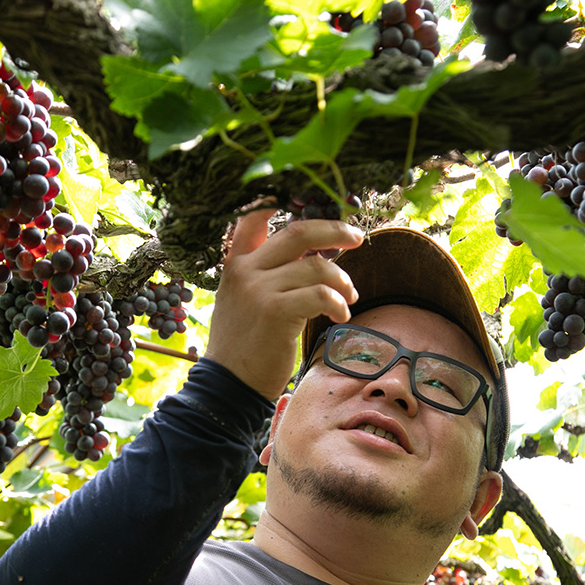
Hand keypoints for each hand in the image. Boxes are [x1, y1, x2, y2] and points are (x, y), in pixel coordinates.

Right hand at [203, 208, 363, 400]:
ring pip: (317, 267)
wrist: (227, 386)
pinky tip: (340, 315)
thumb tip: (312, 255)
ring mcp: (259, 290)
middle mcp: (245, 270)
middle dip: (335, 230)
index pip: (253, 216)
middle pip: (299, 232)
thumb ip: (265, 274)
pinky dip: (338, 303)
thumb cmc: (242, 345)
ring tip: (348, 298)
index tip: (313, 199)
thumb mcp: (241, 300)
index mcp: (236, 263)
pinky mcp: (275, 312)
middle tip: (357, 238)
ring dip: (342, 281)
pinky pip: (320, 294)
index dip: (283, 199)